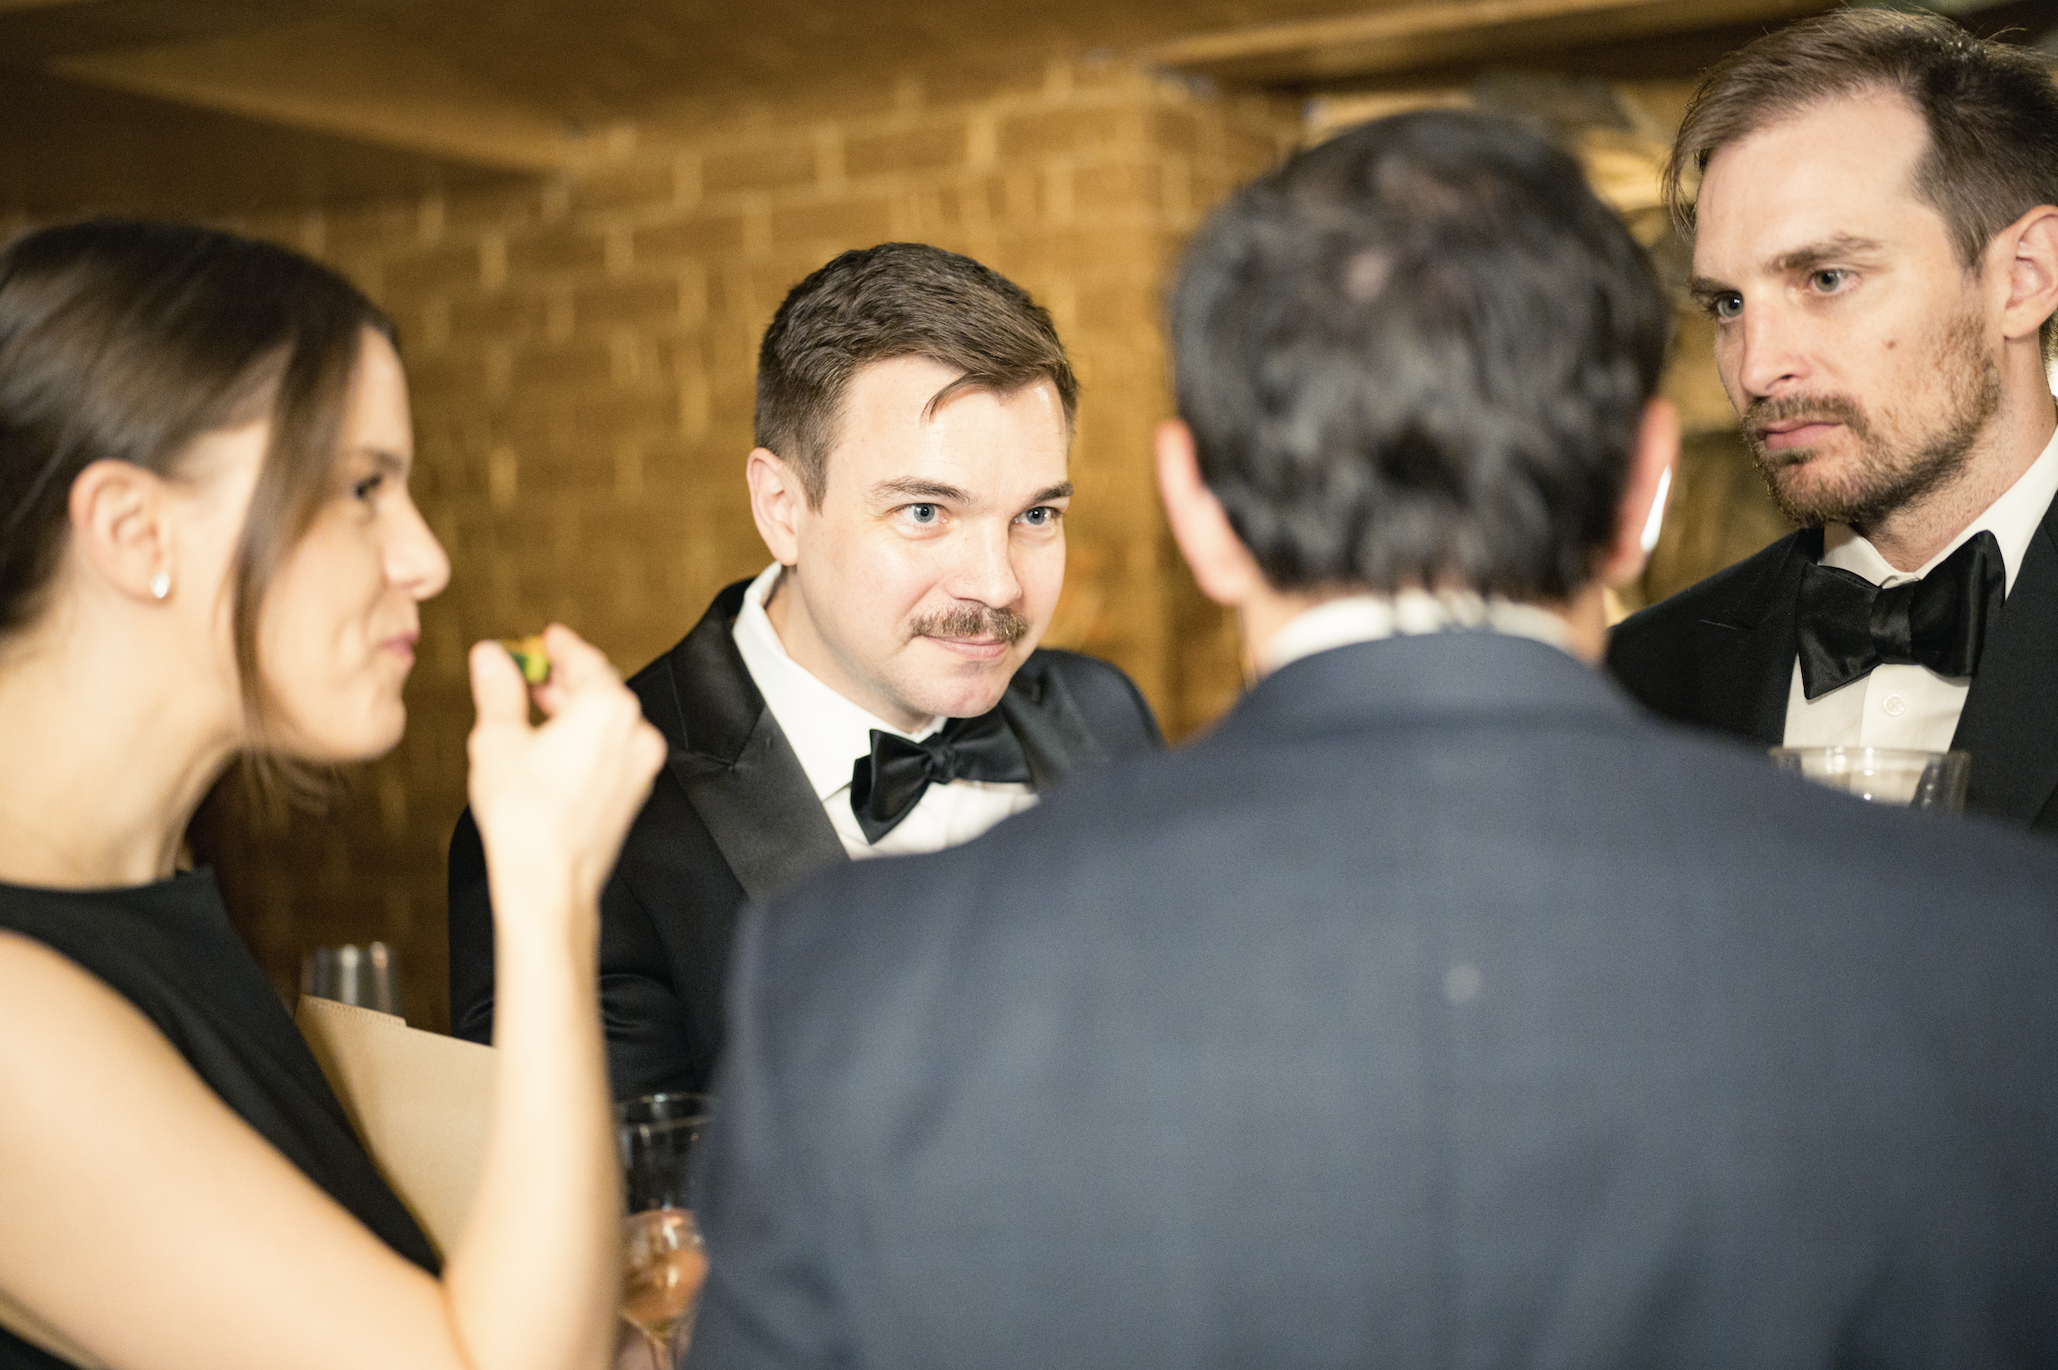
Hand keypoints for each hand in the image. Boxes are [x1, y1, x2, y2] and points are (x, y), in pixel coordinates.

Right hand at [466, 624, 665, 912]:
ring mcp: (640, 765)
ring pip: (610, 720)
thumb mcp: (498, 739)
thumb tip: (491, 658)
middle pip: (602, 689)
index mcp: (608, 710)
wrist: (549, 881)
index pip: (585, 660)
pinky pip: (614, 749)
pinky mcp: (634, 791)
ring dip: (576, 708)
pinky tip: (556, 746)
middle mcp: (635, 733)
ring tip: (538, 708)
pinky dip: (589, 737)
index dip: (562, 645)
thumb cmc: (526, 818)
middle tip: (534, 672)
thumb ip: (499, 690)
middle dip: (566, 678)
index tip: (549, 637)